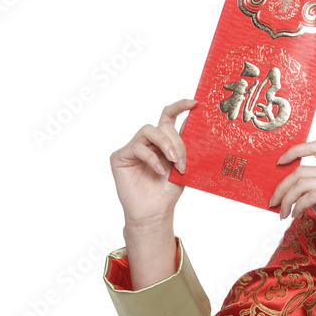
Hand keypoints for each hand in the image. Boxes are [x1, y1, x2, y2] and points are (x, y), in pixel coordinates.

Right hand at [109, 98, 196, 225]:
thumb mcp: (182, 166)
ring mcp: (133, 148)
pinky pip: (137, 147)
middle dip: (176, 140)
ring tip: (173, 161)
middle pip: (162, 125)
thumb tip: (194, 126)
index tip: (194, 103)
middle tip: (182, 160)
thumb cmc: (167, 191)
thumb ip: (185, 147)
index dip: (180, 106)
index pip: (168, 117)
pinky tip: (159, 171)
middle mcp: (147, 141)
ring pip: (149, 130)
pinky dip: (151, 158)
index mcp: (163, 141)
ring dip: (165, 144)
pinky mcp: (120, 156)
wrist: (154, 212)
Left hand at [269, 140, 315, 266]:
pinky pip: (311, 196)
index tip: (279, 164)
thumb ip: (310, 188)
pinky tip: (295, 216)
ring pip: (303, 183)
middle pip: (302, 169)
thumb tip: (284, 183)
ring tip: (283, 213)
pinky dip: (297, 206)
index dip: (294, 151)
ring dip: (287, 199)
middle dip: (282, 186)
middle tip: (273, 202)